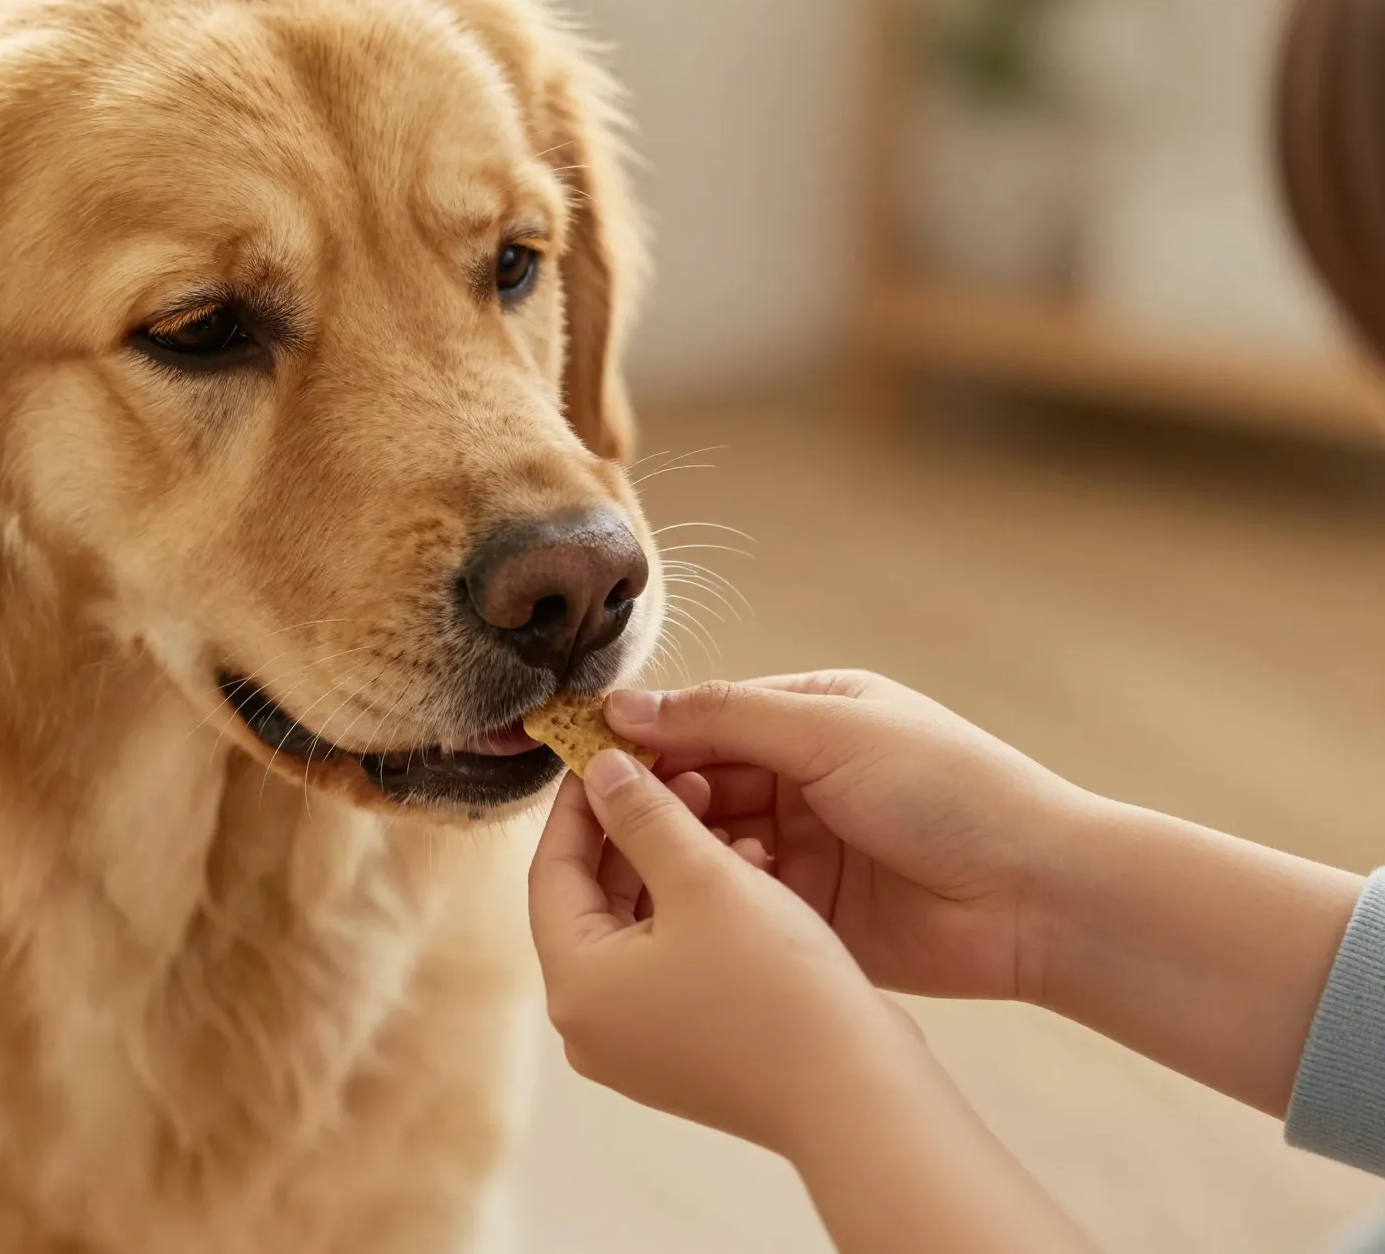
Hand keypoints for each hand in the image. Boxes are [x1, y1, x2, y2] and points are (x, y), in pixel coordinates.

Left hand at [528, 750, 1098, 1253]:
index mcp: (575, 986)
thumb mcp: (703, 878)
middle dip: (635, 830)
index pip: (551, 871)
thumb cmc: (776, 988)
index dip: (581, 803)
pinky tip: (748, 869)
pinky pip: (668, 961)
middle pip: (591, 899)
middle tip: (675, 772)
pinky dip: (696, 911)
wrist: (857, 1095)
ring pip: (636, 926)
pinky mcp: (680, 1052)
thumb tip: (598, 769)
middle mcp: (589, 1024)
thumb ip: (642, 815)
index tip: (606, 751)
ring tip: (720, 813)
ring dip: (672, 864)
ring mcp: (635, 1045)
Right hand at [605, 672, 1095, 1002]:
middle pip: (698, 783)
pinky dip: (716, 897)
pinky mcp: (809, 914)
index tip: (585, 753)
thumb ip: (725, 716)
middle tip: (617, 815)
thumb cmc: (950, 789)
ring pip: (711, 845)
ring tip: (667, 855)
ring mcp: (804, 849)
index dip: (647, 736)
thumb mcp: (831, 730)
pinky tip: (701, 900)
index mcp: (809, 719)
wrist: (1036, 896)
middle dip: (657, 797)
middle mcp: (800, 780)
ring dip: (685, 849)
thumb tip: (625, 706)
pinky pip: (740, 900)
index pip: (704, 719)